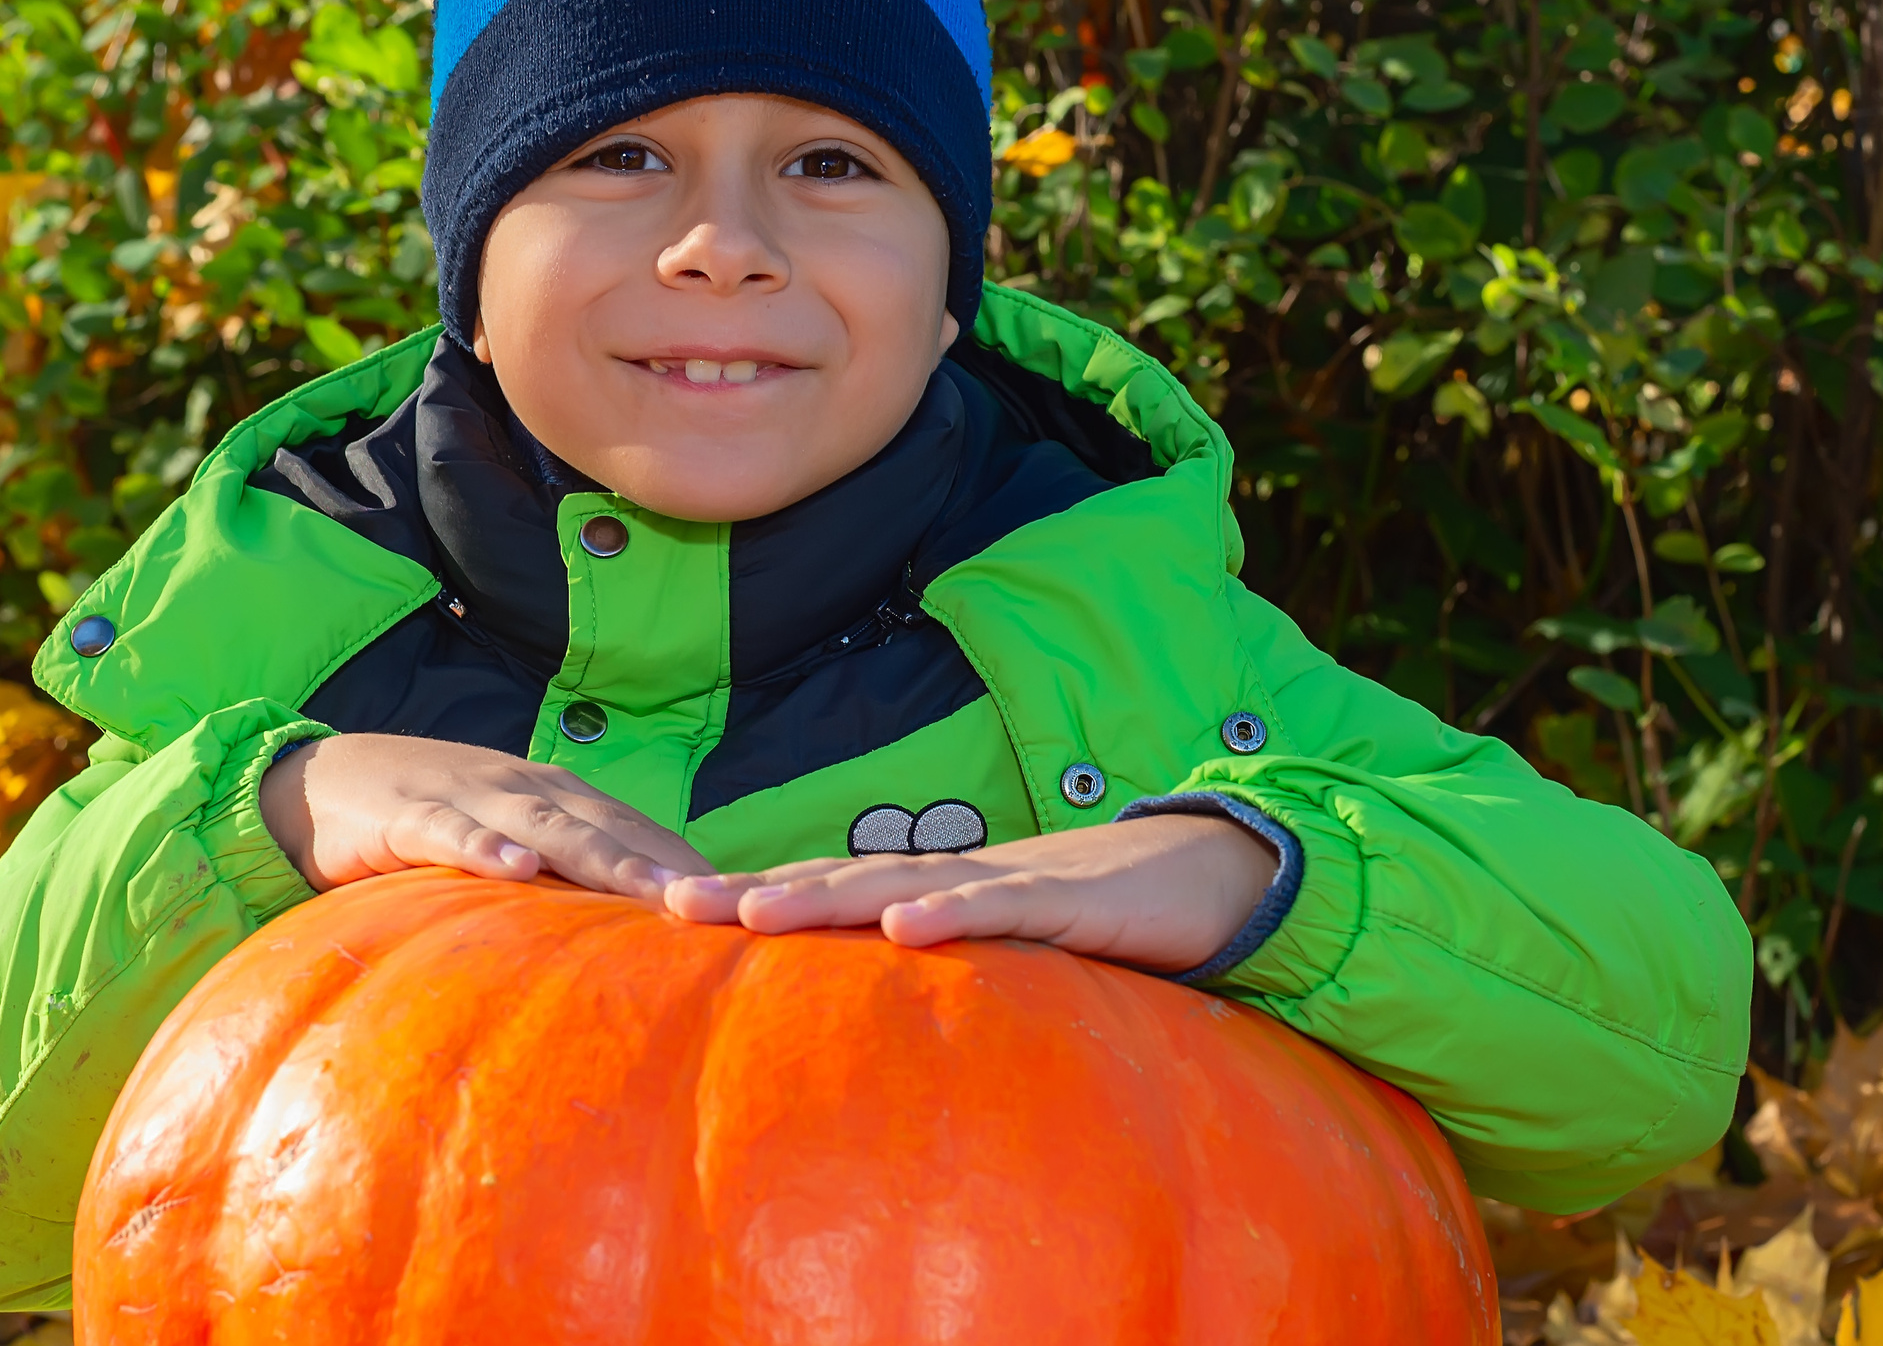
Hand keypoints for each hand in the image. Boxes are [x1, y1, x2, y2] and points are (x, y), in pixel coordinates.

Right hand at [258, 733, 714, 899]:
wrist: (326, 781)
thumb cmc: (434, 825)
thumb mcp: (505, 851)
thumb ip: (561, 887)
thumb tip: (633, 947)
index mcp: (559, 802)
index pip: (640, 834)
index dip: (692, 868)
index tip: (752, 909)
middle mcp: (527, 792)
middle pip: (610, 830)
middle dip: (668, 868)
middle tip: (725, 908)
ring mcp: (471, 800)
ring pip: (547, 827)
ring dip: (602, 859)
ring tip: (654, 895)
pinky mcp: (409, 816)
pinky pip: (450, 832)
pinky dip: (484, 848)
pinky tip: (514, 869)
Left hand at [661, 812, 1277, 974]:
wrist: (1214, 872)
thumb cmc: (1107, 916)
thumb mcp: (1013, 951)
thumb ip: (951, 972)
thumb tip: (881, 1009)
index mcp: (941, 888)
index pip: (831, 890)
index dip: (754, 896)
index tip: (671, 915)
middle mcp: (959, 876)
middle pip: (840, 878)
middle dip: (754, 891)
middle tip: (669, 906)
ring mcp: (1009, 881)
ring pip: (901, 883)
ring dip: (823, 896)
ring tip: (752, 911)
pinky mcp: (1067, 900)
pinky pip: (1001, 907)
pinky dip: (950, 911)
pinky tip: (902, 925)